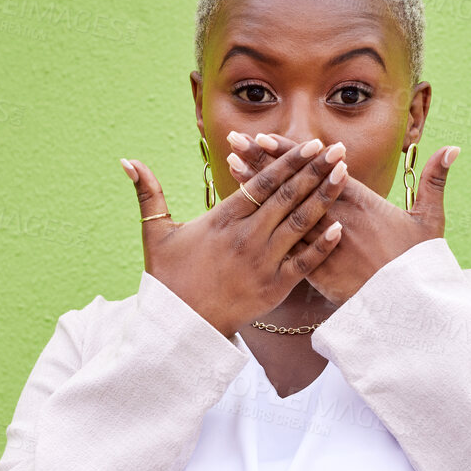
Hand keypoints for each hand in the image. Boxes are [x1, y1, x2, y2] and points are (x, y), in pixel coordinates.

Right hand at [120, 139, 347, 336]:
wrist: (180, 326)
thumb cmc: (168, 278)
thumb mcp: (156, 234)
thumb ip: (148, 194)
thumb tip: (127, 160)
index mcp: (223, 219)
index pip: (261, 182)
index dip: (287, 161)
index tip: (309, 144)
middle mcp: (246, 237)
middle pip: (287, 196)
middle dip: (314, 170)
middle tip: (337, 149)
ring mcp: (263, 262)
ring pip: (300, 223)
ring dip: (324, 197)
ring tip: (343, 175)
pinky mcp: (275, 287)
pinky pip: (304, 262)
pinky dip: (322, 245)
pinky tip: (339, 227)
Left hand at [225, 130, 457, 306]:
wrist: (413, 307)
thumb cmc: (420, 264)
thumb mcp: (431, 221)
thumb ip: (435, 182)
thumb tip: (453, 148)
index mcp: (361, 201)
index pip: (318, 169)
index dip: (289, 152)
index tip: (264, 136)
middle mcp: (338, 217)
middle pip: (293, 183)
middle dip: (262, 161)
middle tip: (234, 141)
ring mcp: (325, 243)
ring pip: (284, 209)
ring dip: (256, 188)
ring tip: (231, 167)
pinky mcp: (318, 269)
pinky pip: (286, 245)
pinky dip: (263, 227)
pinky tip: (243, 215)